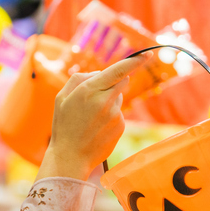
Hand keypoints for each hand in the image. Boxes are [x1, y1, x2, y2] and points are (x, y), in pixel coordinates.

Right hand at [41, 54, 149, 179]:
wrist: (70, 156)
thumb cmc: (64, 125)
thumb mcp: (61, 97)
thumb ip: (80, 79)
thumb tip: (100, 74)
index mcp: (89, 90)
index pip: (118, 70)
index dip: (135, 61)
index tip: (148, 54)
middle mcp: (105, 100)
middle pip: (122, 81)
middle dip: (114, 82)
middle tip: (96, 95)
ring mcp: (115, 114)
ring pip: (119, 97)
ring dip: (110, 100)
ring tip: (91, 117)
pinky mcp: (120, 126)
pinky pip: (118, 113)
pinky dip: (110, 116)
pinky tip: (97, 127)